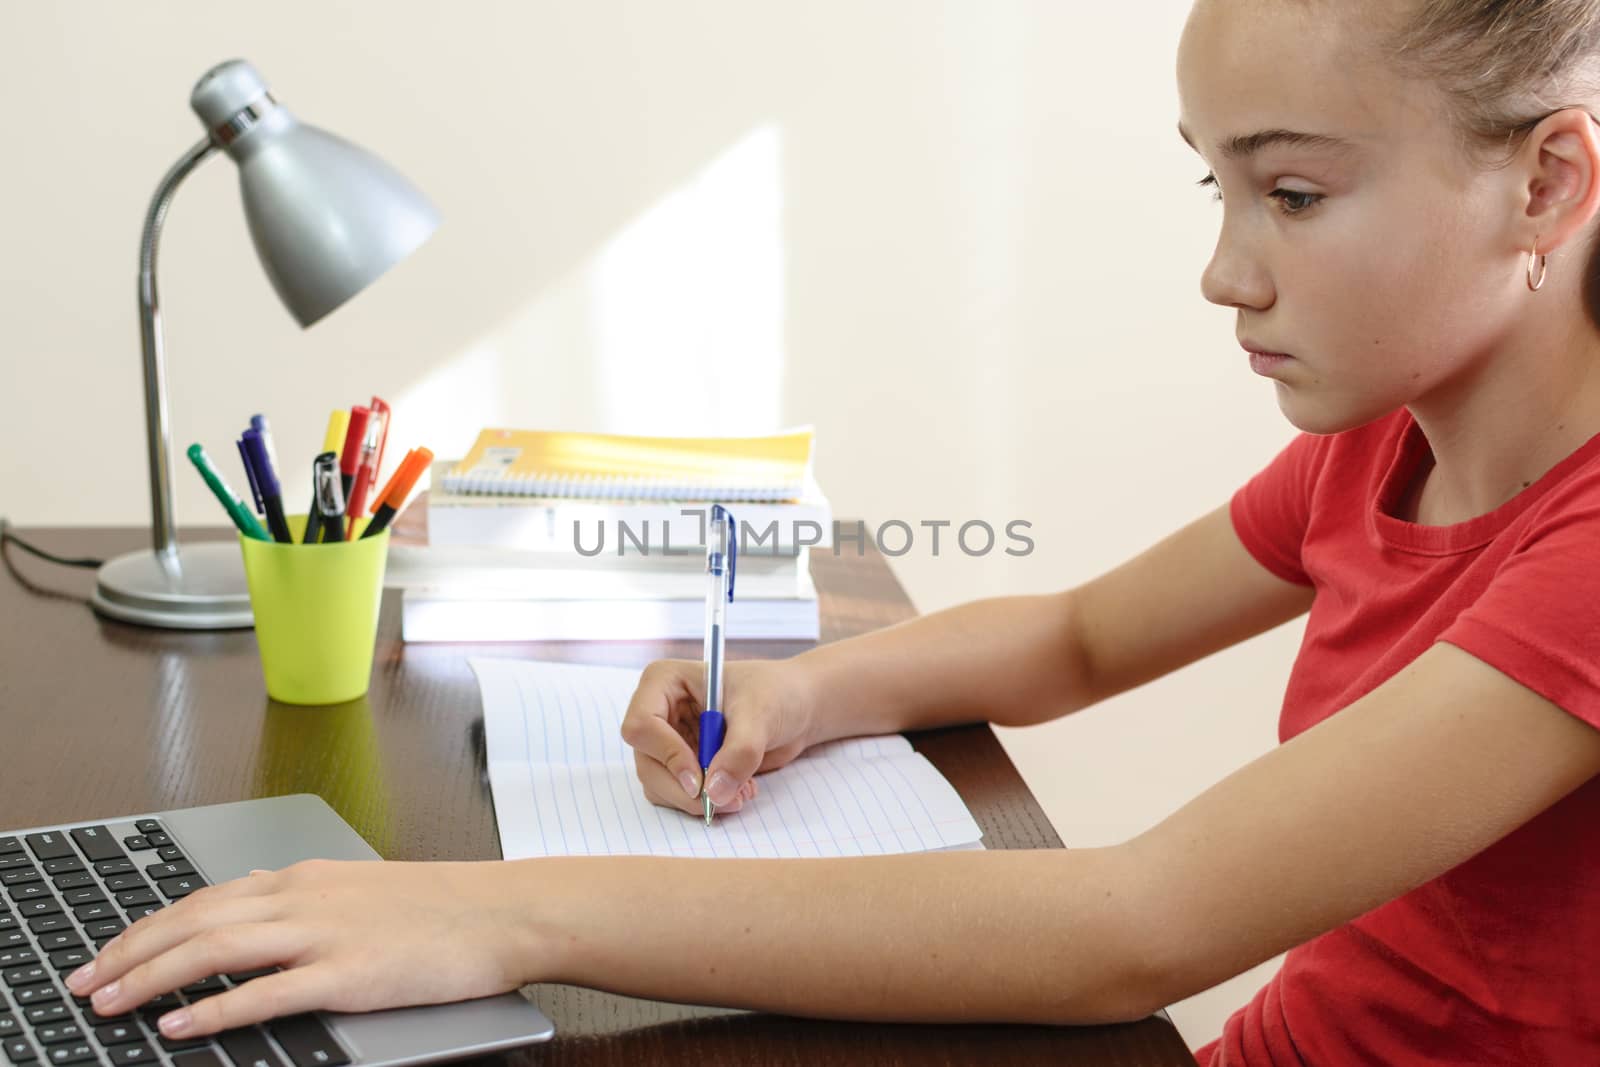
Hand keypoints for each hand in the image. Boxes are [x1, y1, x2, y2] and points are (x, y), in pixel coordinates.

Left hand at [65, 859, 534, 1038]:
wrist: (506, 912)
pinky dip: (212, 1008)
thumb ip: (305, 900)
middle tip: (84, 982)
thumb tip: (252, 908)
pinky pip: (265, 993)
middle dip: (128, 952)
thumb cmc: (444, 906)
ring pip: (216, 948)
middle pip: (195, 920)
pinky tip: (178, 1026)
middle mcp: (306, 897)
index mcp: (307, 877)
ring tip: (107, 1003)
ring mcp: (325, 934)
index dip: (146, 926)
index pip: (205, 898)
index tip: (108, 951)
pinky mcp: (349, 974)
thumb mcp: (361, 889)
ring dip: (151, 977)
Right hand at [621, 657, 818, 814]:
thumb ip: (738, 752)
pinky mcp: (684, 765)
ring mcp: (669, 741)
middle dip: (683, 789)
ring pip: (659, 785)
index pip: (642, 725)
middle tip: (721, 802)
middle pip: (647, 763)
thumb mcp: (761, 715)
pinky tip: (739, 790)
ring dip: (697, 800)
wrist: (798, 707)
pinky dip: (706, 802)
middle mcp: (659, 712)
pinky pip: (679, 795)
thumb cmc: (777, 692)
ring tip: (741, 793)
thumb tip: (714, 793)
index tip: (699, 779)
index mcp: (664, 682)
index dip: (666, 755)